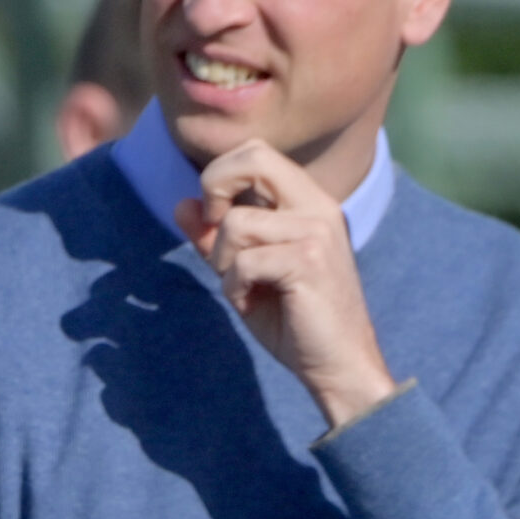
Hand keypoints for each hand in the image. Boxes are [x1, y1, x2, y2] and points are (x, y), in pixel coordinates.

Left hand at [175, 139, 397, 428]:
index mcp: (307, 202)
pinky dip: (234, 287)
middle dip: (214, 186)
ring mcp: (316, 230)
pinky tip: (252, 304)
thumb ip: (216, 239)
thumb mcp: (245, 273)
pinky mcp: (309, 260)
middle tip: (213, 228)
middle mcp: (317, 206)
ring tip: (243, 288)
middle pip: (254, 157)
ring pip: (237, 222)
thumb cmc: (294, 320)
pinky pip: (244, 261)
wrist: (338, 365)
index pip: (256, 153)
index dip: (220, 176)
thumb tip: (181, 205)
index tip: (213, 217)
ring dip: (223, 261)